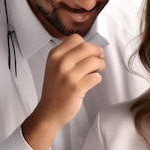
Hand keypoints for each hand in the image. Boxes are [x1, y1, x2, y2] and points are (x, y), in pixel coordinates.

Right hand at [22, 34, 104, 149]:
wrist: (49, 111)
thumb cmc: (55, 90)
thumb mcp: (54, 66)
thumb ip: (68, 54)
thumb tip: (90, 48)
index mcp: (54, 55)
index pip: (76, 38)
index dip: (87, 45)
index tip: (90, 52)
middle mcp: (60, 63)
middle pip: (87, 47)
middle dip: (98, 53)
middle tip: (99, 60)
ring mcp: (68, 75)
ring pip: (95, 61)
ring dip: (100, 66)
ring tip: (95, 72)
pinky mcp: (77, 87)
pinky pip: (96, 77)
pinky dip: (97, 79)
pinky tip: (91, 82)